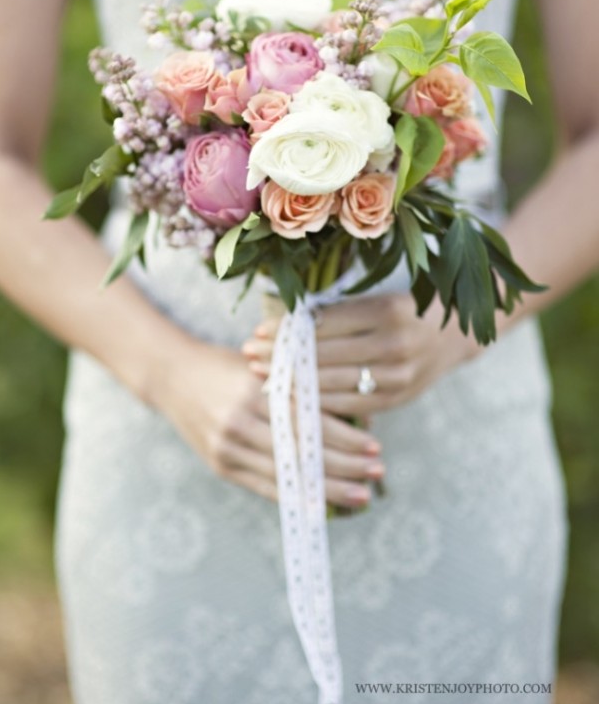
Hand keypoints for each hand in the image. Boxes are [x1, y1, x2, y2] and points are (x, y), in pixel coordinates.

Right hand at [155, 336, 385, 508]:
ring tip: (360, 495)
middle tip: (378, 473)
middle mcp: (240, 419)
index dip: (346, 437)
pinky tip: (320, 506)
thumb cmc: (229, 365)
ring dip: (327, 488)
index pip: (310, 420)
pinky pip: (264, 486)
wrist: (172, 375)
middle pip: (303, 451)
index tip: (376, 447)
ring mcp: (227, 445)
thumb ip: (303, 387)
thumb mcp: (265, 364)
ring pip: (287, 474)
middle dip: (345, 466)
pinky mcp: (220, 464)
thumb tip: (360, 414)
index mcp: (256, 388)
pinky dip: (294, 497)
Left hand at [242, 294, 479, 417]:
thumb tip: (285, 320)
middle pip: (324, 354)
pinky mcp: (397, 400)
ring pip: (332, 383)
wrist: (454, 338)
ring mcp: (398, 376)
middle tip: (249, 354)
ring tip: (262, 376)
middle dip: (281, 356)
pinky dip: (317, 403)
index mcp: (388, 310)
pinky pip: (348, 405)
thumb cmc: (406, 309)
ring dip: (292, 381)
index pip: (324, 322)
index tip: (258, 331)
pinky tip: (292, 398)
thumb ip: (338, 308)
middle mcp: (396, 344)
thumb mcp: (378, 297)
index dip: (286, 329)